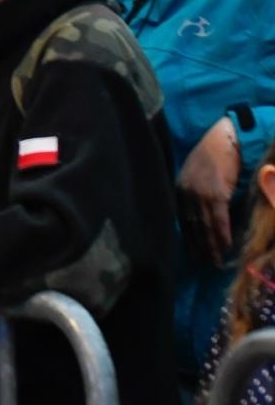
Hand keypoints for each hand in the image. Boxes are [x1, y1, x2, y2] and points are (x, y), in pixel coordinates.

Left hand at [178, 117, 240, 265]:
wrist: (225, 139)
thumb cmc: (214, 156)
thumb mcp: (197, 176)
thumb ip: (197, 195)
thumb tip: (205, 218)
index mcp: (179, 190)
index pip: (183, 221)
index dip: (190, 239)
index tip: (195, 254)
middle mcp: (186, 194)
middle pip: (193, 227)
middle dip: (200, 247)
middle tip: (206, 265)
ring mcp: (200, 194)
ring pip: (205, 226)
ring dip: (212, 246)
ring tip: (216, 262)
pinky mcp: (215, 194)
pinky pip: (219, 219)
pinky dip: (222, 235)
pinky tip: (226, 247)